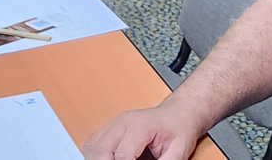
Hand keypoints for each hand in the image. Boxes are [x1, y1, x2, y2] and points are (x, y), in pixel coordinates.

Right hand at [82, 105, 201, 159]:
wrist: (178, 115)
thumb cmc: (179, 129)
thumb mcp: (178, 151)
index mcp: (141, 125)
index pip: (123, 155)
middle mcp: (123, 121)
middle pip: (100, 150)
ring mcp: (114, 124)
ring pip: (91, 147)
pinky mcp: (108, 129)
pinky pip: (92, 145)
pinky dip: (96, 157)